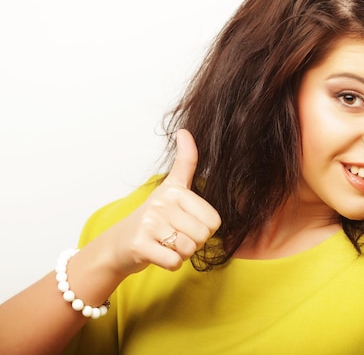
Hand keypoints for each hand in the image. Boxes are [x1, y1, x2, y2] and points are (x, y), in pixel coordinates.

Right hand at [98, 129, 220, 275]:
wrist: (119, 244)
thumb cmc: (154, 218)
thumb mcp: (172, 187)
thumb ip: (185, 162)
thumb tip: (185, 130)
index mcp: (175, 189)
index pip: (214, 221)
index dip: (204, 229)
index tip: (185, 222)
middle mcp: (162, 202)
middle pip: (203, 236)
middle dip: (192, 243)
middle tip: (173, 236)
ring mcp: (150, 223)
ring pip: (189, 250)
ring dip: (180, 254)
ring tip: (164, 244)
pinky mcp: (140, 244)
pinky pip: (174, 262)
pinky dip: (170, 264)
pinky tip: (157, 254)